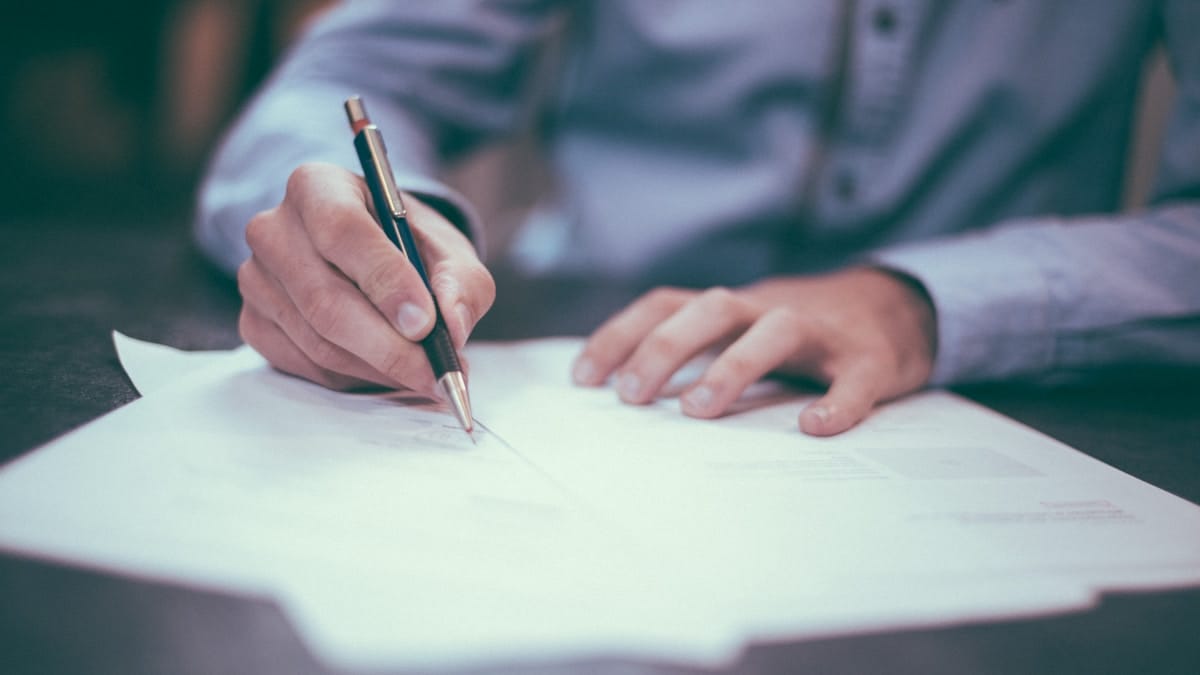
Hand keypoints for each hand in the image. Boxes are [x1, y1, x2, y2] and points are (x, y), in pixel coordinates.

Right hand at [236, 162, 493, 394]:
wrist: (372, 257)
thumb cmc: (409, 246)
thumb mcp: (449, 251)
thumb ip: (461, 282)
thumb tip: (452, 326)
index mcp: (317, 187)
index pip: (342, 231)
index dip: (385, 281)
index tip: (425, 323)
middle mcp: (274, 229)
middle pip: (325, 299)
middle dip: (389, 346)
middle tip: (436, 372)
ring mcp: (256, 279)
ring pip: (318, 341)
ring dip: (379, 368)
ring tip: (425, 374)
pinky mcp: (254, 323)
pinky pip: (306, 365)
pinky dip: (355, 378)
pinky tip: (387, 370)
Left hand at [571, 268, 936, 435]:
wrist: (897, 308)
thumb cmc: (799, 333)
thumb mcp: (741, 331)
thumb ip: (695, 352)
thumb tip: (624, 395)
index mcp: (732, 308)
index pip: (666, 304)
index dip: (621, 335)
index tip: (583, 378)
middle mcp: (769, 309)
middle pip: (712, 309)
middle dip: (665, 347)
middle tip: (631, 396)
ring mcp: (822, 332)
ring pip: (776, 331)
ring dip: (733, 366)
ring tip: (698, 410)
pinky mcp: (870, 359)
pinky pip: (854, 378)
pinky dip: (837, 402)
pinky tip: (814, 427)